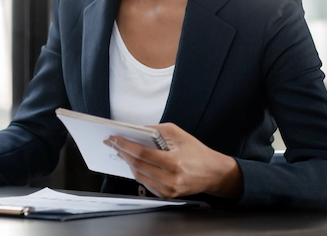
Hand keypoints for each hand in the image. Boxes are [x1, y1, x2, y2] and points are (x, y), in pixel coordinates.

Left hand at [106, 123, 241, 199]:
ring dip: (128, 162)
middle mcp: (170, 179)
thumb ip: (157, 130)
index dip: (125, 145)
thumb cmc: (198, 153)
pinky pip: (145, 183)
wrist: (213, 174)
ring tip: (121, 151)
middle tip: (113, 143)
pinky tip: (134, 162)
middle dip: (122, 152)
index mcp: (174, 163)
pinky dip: (137, 171)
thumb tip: (137, 130)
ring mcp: (168, 190)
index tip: (114, 138)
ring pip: (138, 175)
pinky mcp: (166, 195)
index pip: (142, 154)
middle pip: (137, 165)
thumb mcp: (180, 134)